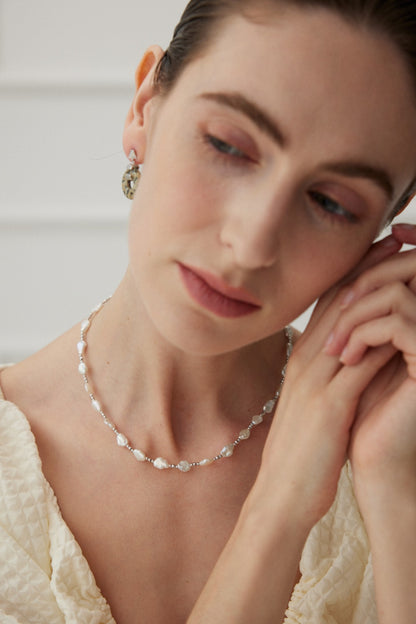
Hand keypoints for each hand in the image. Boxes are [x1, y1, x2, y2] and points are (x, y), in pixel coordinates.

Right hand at [323, 223, 415, 506]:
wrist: (281, 495)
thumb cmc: (302, 452)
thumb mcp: (310, 404)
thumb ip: (326, 374)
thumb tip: (349, 355)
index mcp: (301, 359)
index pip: (329, 304)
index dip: (356, 273)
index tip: (381, 252)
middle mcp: (305, 361)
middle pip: (340, 302)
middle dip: (370, 269)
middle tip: (398, 244)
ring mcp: (315, 381)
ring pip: (351, 323)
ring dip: (383, 295)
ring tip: (410, 273)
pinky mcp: (330, 405)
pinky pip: (362, 362)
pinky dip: (387, 339)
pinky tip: (410, 327)